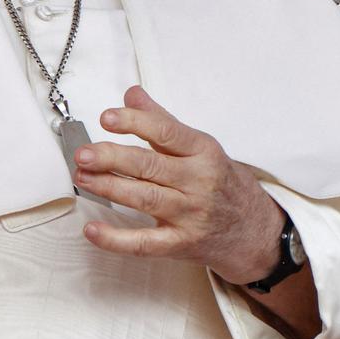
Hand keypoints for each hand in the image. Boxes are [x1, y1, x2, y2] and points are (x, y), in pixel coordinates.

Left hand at [71, 85, 284, 285]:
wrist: (257, 232)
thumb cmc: (222, 183)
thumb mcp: (200, 147)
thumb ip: (162, 121)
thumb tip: (132, 94)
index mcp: (202, 151)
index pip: (166, 132)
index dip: (134, 123)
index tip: (107, 117)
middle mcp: (198, 182)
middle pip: (149, 166)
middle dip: (112, 158)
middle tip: (83, 153)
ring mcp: (190, 215)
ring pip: (144, 199)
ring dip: (109, 188)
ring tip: (82, 177)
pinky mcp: (181, 244)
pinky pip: (145, 244)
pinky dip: (116, 239)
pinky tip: (92, 230)